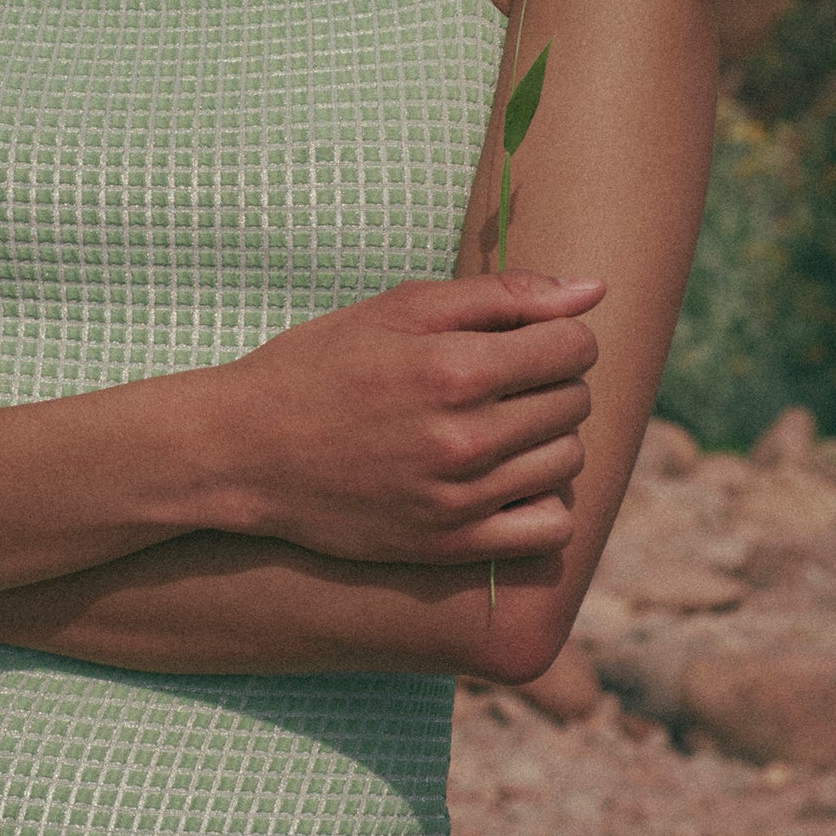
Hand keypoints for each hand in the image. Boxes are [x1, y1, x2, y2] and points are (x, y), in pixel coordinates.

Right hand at [214, 267, 601, 565]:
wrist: (243, 451)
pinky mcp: (449, 544)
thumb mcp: (398, 310)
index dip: (557, 333)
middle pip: (574, 401)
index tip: (524, 339)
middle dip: (552, 380)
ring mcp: (459, 498)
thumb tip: (593, 292)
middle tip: (503, 379)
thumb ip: (500, 296)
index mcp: (455, 368)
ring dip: (548, 436)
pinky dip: (542, 501)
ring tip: (499, 425)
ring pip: (568, 461)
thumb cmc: (318, 366)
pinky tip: (505, 478)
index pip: (573, 346)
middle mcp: (465, 438)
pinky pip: (549, 529)